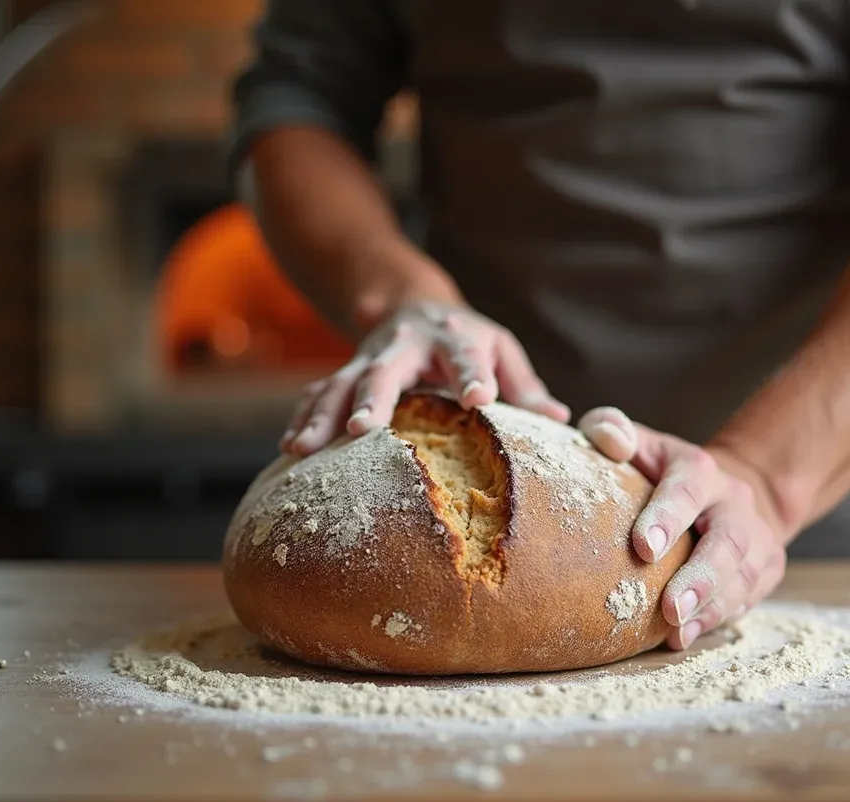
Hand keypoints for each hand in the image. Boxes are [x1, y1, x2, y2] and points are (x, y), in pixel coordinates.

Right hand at [281, 302, 569, 454]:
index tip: (480, 399)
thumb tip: (559, 419)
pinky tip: (289, 448)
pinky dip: (303, 418)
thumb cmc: (469, 341)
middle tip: (364, 428)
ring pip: (340, 384)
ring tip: (302, 449)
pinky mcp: (345, 372)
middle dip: (374, 398)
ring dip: (322, 416)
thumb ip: (526, 386)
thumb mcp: (501, 351)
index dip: (473, 376)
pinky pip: (319, 395)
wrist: (412, 303)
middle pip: (388, 370)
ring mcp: (370, 358)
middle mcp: (408, 345)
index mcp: (456, 338)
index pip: (468, 357)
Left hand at [579, 407, 787, 649]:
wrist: (723, 493)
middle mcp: (733, 501)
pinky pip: (750, 597)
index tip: (642, 547)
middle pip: (727, 541)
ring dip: (711, 606)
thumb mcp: (638, 444)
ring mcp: (756, 536)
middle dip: (700, 577)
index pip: (687, 489)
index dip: (667, 516)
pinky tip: (686, 637)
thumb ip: (611, 429)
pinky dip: (718, 619)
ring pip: (744, 574)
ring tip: (677, 631)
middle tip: (670, 608)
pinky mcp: (767, 567)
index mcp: (698, 469)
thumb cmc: (660, 473)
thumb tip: (609, 439)